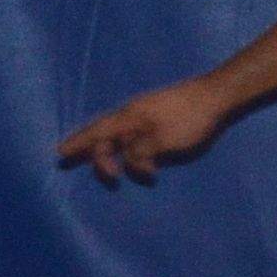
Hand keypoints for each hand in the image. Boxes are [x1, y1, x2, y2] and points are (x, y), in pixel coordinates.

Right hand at [54, 82, 224, 184]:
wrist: (216, 96)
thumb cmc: (190, 118)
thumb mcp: (162, 140)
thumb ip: (139, 153)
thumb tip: (127, 161)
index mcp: (129, 117)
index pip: (97, 132)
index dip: (78, 143)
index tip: (60, 152)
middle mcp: (133, 116)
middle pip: (107, 138)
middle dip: (102, 159)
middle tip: (112, 179)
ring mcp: (147, 117)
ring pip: (124, 141)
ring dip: (127, 160)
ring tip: (144, 175)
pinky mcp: (161, 121)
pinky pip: (139, 141)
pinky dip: (140, 155)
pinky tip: (152, 165)